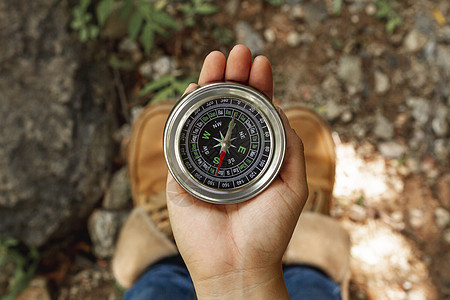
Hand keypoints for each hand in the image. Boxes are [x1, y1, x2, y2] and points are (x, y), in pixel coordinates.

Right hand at [166, 45, 307, 298]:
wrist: (238, 264)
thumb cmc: (269, 230)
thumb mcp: (293, 186)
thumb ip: (290, 148)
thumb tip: (281, 111)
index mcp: (256, 155)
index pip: (256, 112)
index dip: (258, 86)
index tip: (260, 62)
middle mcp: (229, 153)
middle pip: (228, 107)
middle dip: (232, 77)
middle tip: (236, 53)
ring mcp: (203, 161)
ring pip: (203, 116)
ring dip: (208, 86)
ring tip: (216, 60)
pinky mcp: (180, 173)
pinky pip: (179, 139)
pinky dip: (183, 114)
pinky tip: (191, 92)